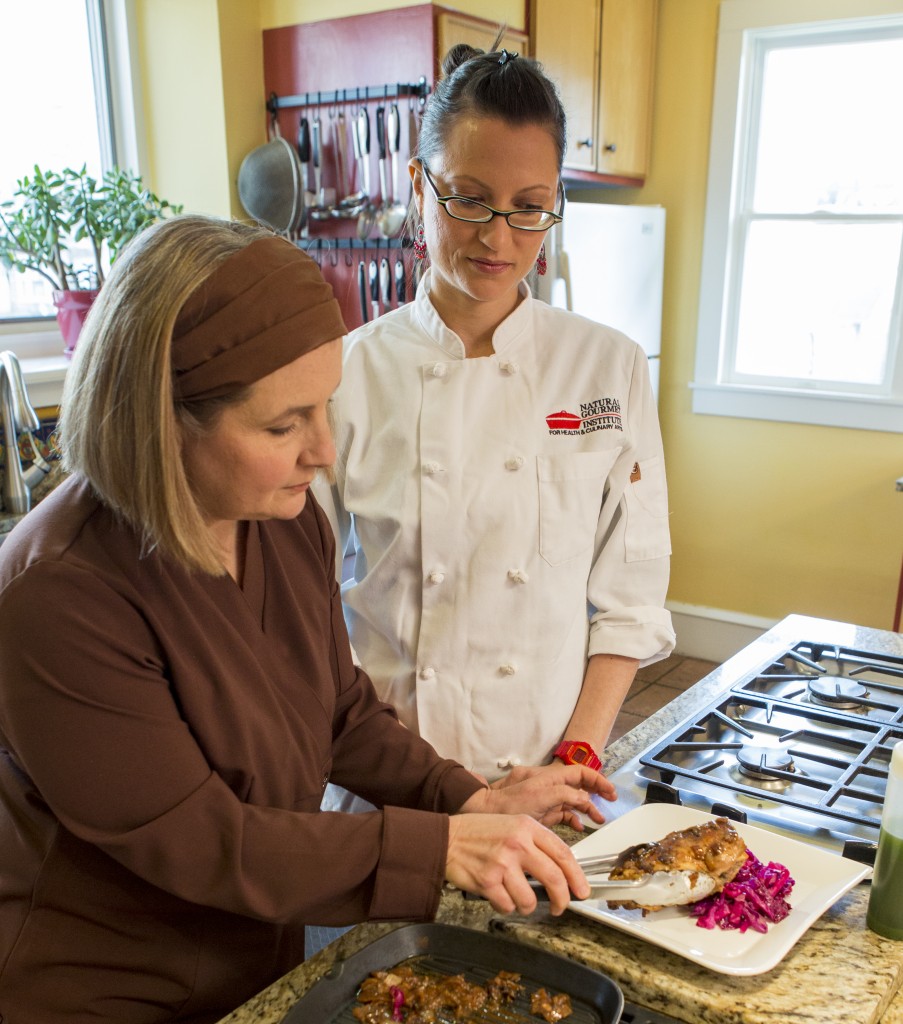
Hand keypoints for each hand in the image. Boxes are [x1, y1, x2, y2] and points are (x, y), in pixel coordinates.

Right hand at [445, 813, 589, 915]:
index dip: (577, 876)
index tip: (582, 890)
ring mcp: (502, 863)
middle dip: (562, 899)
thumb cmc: (478, 833)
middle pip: (554, 878)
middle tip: (561, 907)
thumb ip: (535, 844)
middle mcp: (518, 843)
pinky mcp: (487, 881)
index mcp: (527, 827)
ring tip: (516, 897)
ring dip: (526, 905)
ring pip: (530, 899)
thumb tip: (559, 872)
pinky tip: (497, 894)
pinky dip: (505, 906)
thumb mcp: (512, 826)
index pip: (563, 853)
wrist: (447, 838)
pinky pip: (508, 906)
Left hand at [460, 762, 616, 829]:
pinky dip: (572, 817)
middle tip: (610, 802)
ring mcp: (544, 797)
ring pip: (571, 799)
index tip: (610, 792)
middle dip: (596, 792)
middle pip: (578, 784)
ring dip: (586, 807)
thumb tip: (584, 798)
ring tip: (598, 819)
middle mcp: (548, 784)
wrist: (483, 813)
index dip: (597, 780)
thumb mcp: (539, 799)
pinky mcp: (540, 810)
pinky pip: (561, 811)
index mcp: (549, 777)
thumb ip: (564, 795)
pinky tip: (578, 826)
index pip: (580, 772)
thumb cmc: (508, 805)